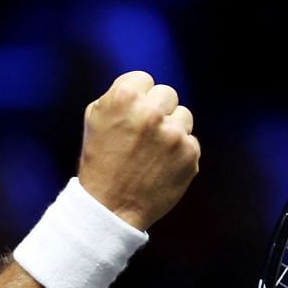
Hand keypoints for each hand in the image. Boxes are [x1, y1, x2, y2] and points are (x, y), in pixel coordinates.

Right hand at [78, 71, 199, 228]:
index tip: (130, 116)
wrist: (110, 207)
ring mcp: (174, 134)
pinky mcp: (191, 154)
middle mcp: (152, 112)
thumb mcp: (96, 118)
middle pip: (167, 94)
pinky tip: (161, 166)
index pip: (144, 79)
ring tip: (152, 151)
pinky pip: (191, 141)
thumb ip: (119, 95)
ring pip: (184, 116)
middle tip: (143, 134)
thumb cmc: (100, 160)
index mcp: (125, 98)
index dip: (137, 97)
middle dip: (157, 110)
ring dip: (172, 129)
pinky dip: (179, 153)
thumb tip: (146, 86)